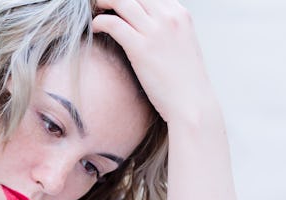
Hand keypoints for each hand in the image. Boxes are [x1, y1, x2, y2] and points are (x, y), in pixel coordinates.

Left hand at [92, 0, 216, 123]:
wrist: (191, 103)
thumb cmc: (184, 81)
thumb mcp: (181, 45)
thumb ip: (167, 30)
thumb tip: (145, 27)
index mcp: (180, 14)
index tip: (117, 3)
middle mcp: (169, 17)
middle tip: (100, 3)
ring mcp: (156, 31)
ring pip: (122, 1)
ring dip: (103, 2)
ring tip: (94, 10)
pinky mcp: (141, 48)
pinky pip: (113, 23)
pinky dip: (99, 22)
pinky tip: (96, 28)